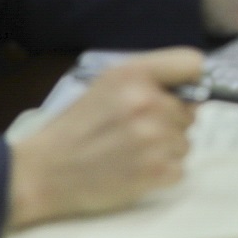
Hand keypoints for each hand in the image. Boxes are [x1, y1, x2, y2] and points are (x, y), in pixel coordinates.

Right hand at [5, 49, 199, 232]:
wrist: (43, 173)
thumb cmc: (75, 128)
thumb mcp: (105, 86)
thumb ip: (147, 80)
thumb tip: (194, 91)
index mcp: (133, 75)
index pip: (193, 63)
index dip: (191, 80)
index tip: (182, 94)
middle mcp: (148, 102)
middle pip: (192, 111)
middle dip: (170, 122)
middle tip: (135, 133)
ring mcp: (154, 138)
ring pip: (186, 142)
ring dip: (165, 150)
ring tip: (130, 153)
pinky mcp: (157, 171)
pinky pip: (180, 169)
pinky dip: (162, 174)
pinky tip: (133, 171)